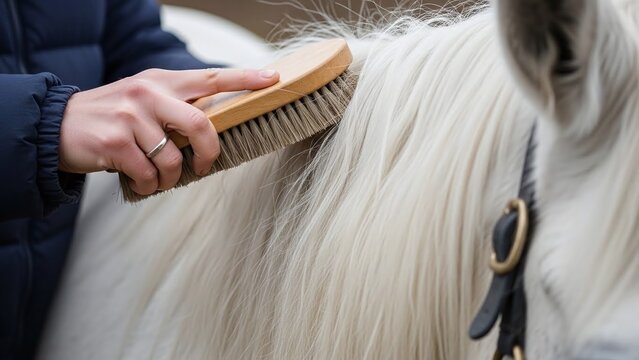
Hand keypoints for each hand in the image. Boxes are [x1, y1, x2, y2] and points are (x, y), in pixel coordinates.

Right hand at [59, 68, 278, 195]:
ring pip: (174, 159)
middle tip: (204, 165)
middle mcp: (148, 94)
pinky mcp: (116, 143)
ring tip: (158, 179)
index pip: (211, 77)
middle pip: (202, 123)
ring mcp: (132, 117)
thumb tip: (213, 130)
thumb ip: (176, 107)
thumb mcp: (144, 100)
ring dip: (170, 178)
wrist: (57, 126)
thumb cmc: (111, 117)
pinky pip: (149, 175)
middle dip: (209, 152)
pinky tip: (140, 183)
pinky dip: (149, 187)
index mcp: (161, 81)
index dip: (244, 79)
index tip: (273, 80)